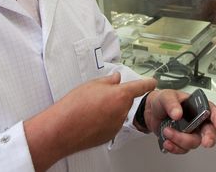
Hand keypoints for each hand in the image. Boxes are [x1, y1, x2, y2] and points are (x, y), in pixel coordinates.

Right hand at [24, 73, 156, 170]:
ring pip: (118, 112)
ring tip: (90, 109)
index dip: (148, 83)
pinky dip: (105, 120)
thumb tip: (116, 79)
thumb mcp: (92, 85)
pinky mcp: (110, 135)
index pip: (140, 86)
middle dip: (117, 97)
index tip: (153, 82)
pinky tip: (91, 119)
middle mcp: (122, 110)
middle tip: (99, 96)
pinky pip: (112, 124)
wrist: (63, 129)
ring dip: (110, 109)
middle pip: (125, 100)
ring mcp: (117, 124)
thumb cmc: (74, 106)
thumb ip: (108, 81)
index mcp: (120, 95)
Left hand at [143, 90, 215, 153]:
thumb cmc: (163, 101)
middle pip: (209, 132)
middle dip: (208, 138)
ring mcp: (190, 132)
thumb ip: (172, 103)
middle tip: (205, 142)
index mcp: (198, 106)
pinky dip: (174, 148)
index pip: (213, 112)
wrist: (151, 111)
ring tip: (168, 132)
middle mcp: (197, 120)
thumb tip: (177, 112)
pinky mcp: (181, 141)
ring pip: (194, 142)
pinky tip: (167, 142)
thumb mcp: (166, 96)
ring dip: (181, 140)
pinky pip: (182, 149)